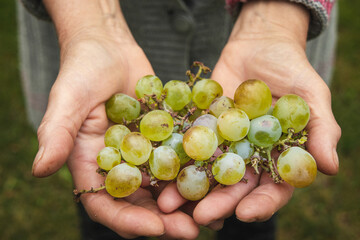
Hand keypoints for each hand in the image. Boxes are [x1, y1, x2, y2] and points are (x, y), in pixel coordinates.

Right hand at [32, 1, 198, 238]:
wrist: (110, 47)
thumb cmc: (82, 70)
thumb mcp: (67, 100)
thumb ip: (55, 134)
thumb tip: (39, 170)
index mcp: (93, 166)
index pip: (107, 204)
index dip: (128, 221)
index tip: (156, 227)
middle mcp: (121, 165)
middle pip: (142, 203)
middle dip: (165, 220)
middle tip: (192, 231)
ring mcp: (145, 153)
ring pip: (166, 186)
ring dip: (188, 203)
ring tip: (214, 215)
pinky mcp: (166, 137)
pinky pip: (183, 158)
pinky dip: (199, 171)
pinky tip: (221, 180)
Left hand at [158, 0, 340, 228]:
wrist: (258, 44)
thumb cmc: (291, 69)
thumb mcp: (311, 95)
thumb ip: (320, 130)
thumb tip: (331, 168)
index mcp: (277, 157)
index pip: (273, 188)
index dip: (262, 203)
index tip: (245, 214)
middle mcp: (248, 156)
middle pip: (235, 186)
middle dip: (219, 203)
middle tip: (200, 218)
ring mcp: (223, 143)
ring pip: (207, 172)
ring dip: (189, 188)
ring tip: (169, 203)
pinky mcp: (202, 127)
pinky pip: (187, 145)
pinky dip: (174, 158)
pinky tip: (158, 170)